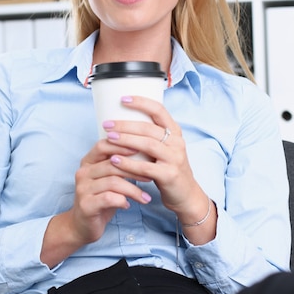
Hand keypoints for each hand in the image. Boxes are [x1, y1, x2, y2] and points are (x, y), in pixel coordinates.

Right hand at [40, 125, 151, 267]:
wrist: (83, 225)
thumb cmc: (101, 198)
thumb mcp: (110, 179)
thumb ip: (120, 166)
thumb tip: (146, 153)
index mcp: (88, 162)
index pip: (103, 145)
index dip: (122, 145)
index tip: (142, 150)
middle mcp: (83, 172)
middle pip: (111, 164)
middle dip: (134, 169)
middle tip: (151, 176)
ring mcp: (83, 189)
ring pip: (113, 182)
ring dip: (133, 189)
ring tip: (145, 196)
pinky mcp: (86, 205)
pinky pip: (109, 198)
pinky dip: (123, 200)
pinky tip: (129, 205)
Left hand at [103, 96, 211, 226]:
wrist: (186, 195)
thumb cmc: (168, 169)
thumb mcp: (165, 148)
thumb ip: (150, 137)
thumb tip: (121, 123)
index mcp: (175, 132)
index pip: (159, 110)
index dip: (141, 102)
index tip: (123, 99)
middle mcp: (177, 142)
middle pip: (149, 128)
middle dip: (125, 124)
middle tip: (107, 124)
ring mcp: (175, 158)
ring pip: (147, 145)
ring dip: (126, 140)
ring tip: (109, 138)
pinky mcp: (169, 175)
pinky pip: (145, 167)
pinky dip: (128, 163)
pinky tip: (115, 160)